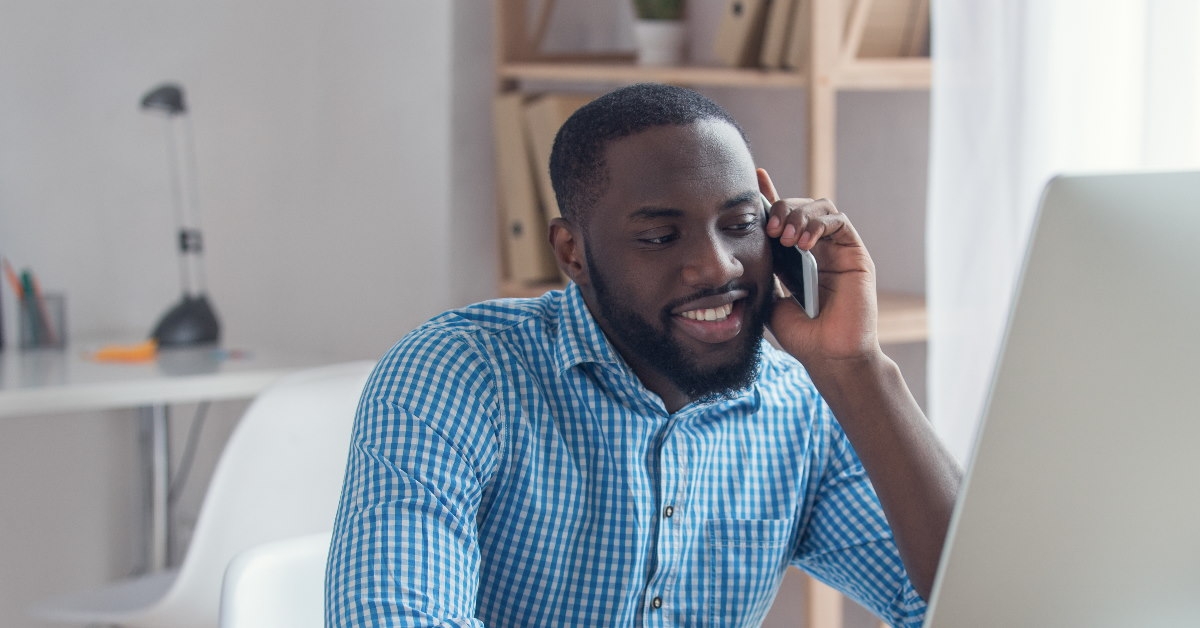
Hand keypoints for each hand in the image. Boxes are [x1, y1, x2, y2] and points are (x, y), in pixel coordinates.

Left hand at [757, 168, 879, 364]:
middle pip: (799, 207)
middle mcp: (817, 250)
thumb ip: (760, 273)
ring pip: (819, 207)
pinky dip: (819, 224)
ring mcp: (837, 250)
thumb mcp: (768, 300)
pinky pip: (838, 222)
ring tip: (785, 236)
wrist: (829, 356)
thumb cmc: (801, 336)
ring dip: (798, 214)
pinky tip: (804, 242)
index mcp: (795, 258)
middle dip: (781, 208)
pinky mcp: (855, 254)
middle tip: (769, 229)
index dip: (770, 196)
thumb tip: (739, 250)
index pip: (783, 219)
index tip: (755, 178)